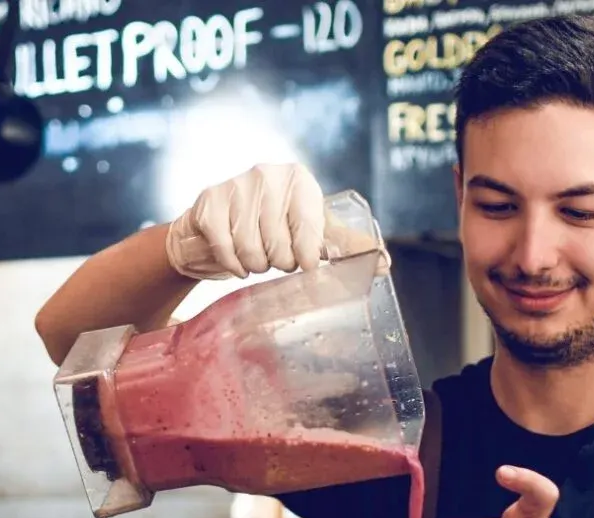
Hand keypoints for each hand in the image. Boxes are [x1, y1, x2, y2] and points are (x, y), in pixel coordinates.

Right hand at [164, 163, 382, 280]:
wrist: (219, 223)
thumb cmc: (274, 225)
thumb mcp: (311, 228)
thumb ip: (343, 244)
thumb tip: (384, 263)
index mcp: (299, 179)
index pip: (309, 228)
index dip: (306, 256)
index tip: (304, 265)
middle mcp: (267, 175)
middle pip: (279, 244)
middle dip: (280, 262)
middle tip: (277, 257)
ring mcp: (235, 186)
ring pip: (251, 249)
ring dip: (256, 265)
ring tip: (258, 258)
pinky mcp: (209, 202)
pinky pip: (226, 249)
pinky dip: (234, 266)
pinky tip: (238, 263)